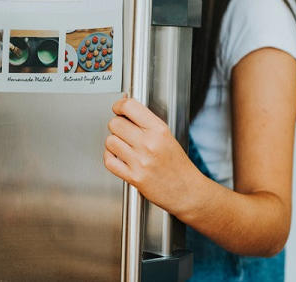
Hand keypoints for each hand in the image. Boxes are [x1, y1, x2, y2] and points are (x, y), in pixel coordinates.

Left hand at [104, 97, 200, 215]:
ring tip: (123, 146)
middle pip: (115, 123)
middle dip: (117, 125)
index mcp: (159, 130)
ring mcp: (140, 161)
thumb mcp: (167, 136)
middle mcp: (149, 144)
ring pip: (110, 141)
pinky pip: (109, 161)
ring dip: (113, 142)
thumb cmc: (178, 165)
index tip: (118, 108)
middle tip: (123, 130)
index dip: (119, 105)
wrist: (186, 190)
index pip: (130, 107)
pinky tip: (118, 157)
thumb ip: (147, 123)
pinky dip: (110, 157)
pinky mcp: (134, 177)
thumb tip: (126, 110)